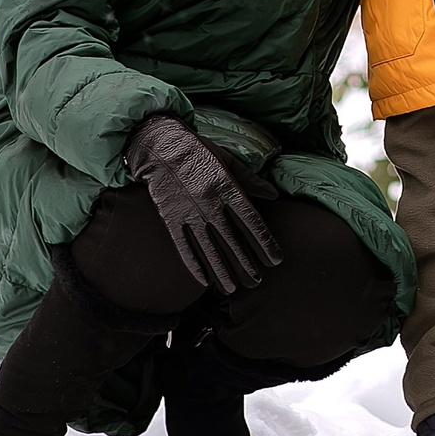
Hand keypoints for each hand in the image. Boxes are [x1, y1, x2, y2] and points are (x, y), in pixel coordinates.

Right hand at [123, 114, 281, 293]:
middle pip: (231, 240)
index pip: (251, 220)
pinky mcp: (170, 218)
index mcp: (226, 185)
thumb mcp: (228, 159)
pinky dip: (194, 264)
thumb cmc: (199, 151)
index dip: (264, 242)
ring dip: (222, 271)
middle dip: (246, 264)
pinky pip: (183, 246)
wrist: (159, 146)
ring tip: (233, 289)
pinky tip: (204, 280)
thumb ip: (251, 180)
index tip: (275, 260)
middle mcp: (208, 202)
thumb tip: (273, 194)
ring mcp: (188, 212)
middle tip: (257, 282)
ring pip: (208, 248)